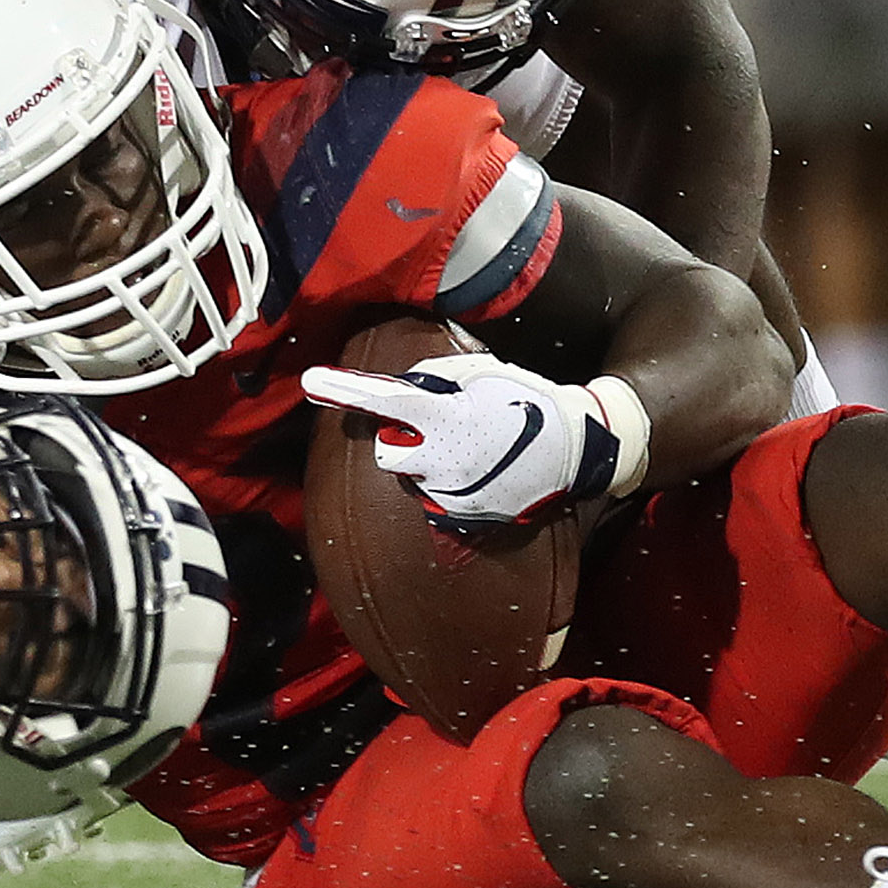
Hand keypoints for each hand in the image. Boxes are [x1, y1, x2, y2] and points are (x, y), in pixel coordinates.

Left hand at [300, 352, 648, 525]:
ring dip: (428, 462)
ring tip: (468, 449)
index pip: (385, 400)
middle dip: (399, 440)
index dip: (345, 390)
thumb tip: (404, 387)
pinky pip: (437, 497)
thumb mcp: (485, 373)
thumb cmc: (527, 401)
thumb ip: (437, 377)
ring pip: (413, 476)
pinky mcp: (463, 515)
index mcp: (445, 415)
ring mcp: (451, 490)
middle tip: (432, 428)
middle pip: (387, 452)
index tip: (313, 380)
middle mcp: (441, 457)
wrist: (574, 449)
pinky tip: (479, 470)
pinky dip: (448, 483)